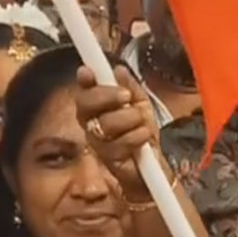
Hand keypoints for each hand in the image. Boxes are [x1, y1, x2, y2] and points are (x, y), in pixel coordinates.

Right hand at [74, 64, 158, 201]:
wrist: (153, 166)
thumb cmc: (142, 134)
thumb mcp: (141, 106)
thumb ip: (131, 87)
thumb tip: (118, 70)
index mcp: (97, 108)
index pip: (85, 91)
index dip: (84, 80)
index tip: (88, 71)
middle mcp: (92, 123)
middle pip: (86, 104)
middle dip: (107, 95)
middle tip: (126, 96)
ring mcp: (98, 142)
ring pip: (106, 122)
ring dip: (130, 118)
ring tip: (142, 123)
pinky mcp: (109, 159)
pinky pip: (120, 142)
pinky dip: (137, 136)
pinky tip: (144, 138)